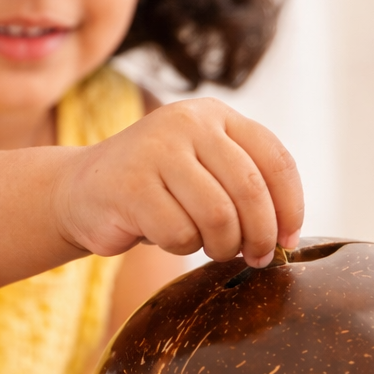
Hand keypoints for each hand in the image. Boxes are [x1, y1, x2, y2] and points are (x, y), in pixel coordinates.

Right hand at [53, 98, 303, 267]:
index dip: (291, 207)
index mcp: (215, 115)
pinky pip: (180, 233)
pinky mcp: (130, 184)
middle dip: (261, 235)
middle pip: (250, 190)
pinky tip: (169, 238)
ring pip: (218, 216)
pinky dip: (183, 248)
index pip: (275, 160)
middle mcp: (187, 123)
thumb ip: (244, 186)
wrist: (82, 191)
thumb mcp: (205, 172)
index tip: (289, 241)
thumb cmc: (157, 192)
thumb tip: (287, 234)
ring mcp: (156, 150)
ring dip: (222, 246)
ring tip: (211, 248)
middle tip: (257, 258)